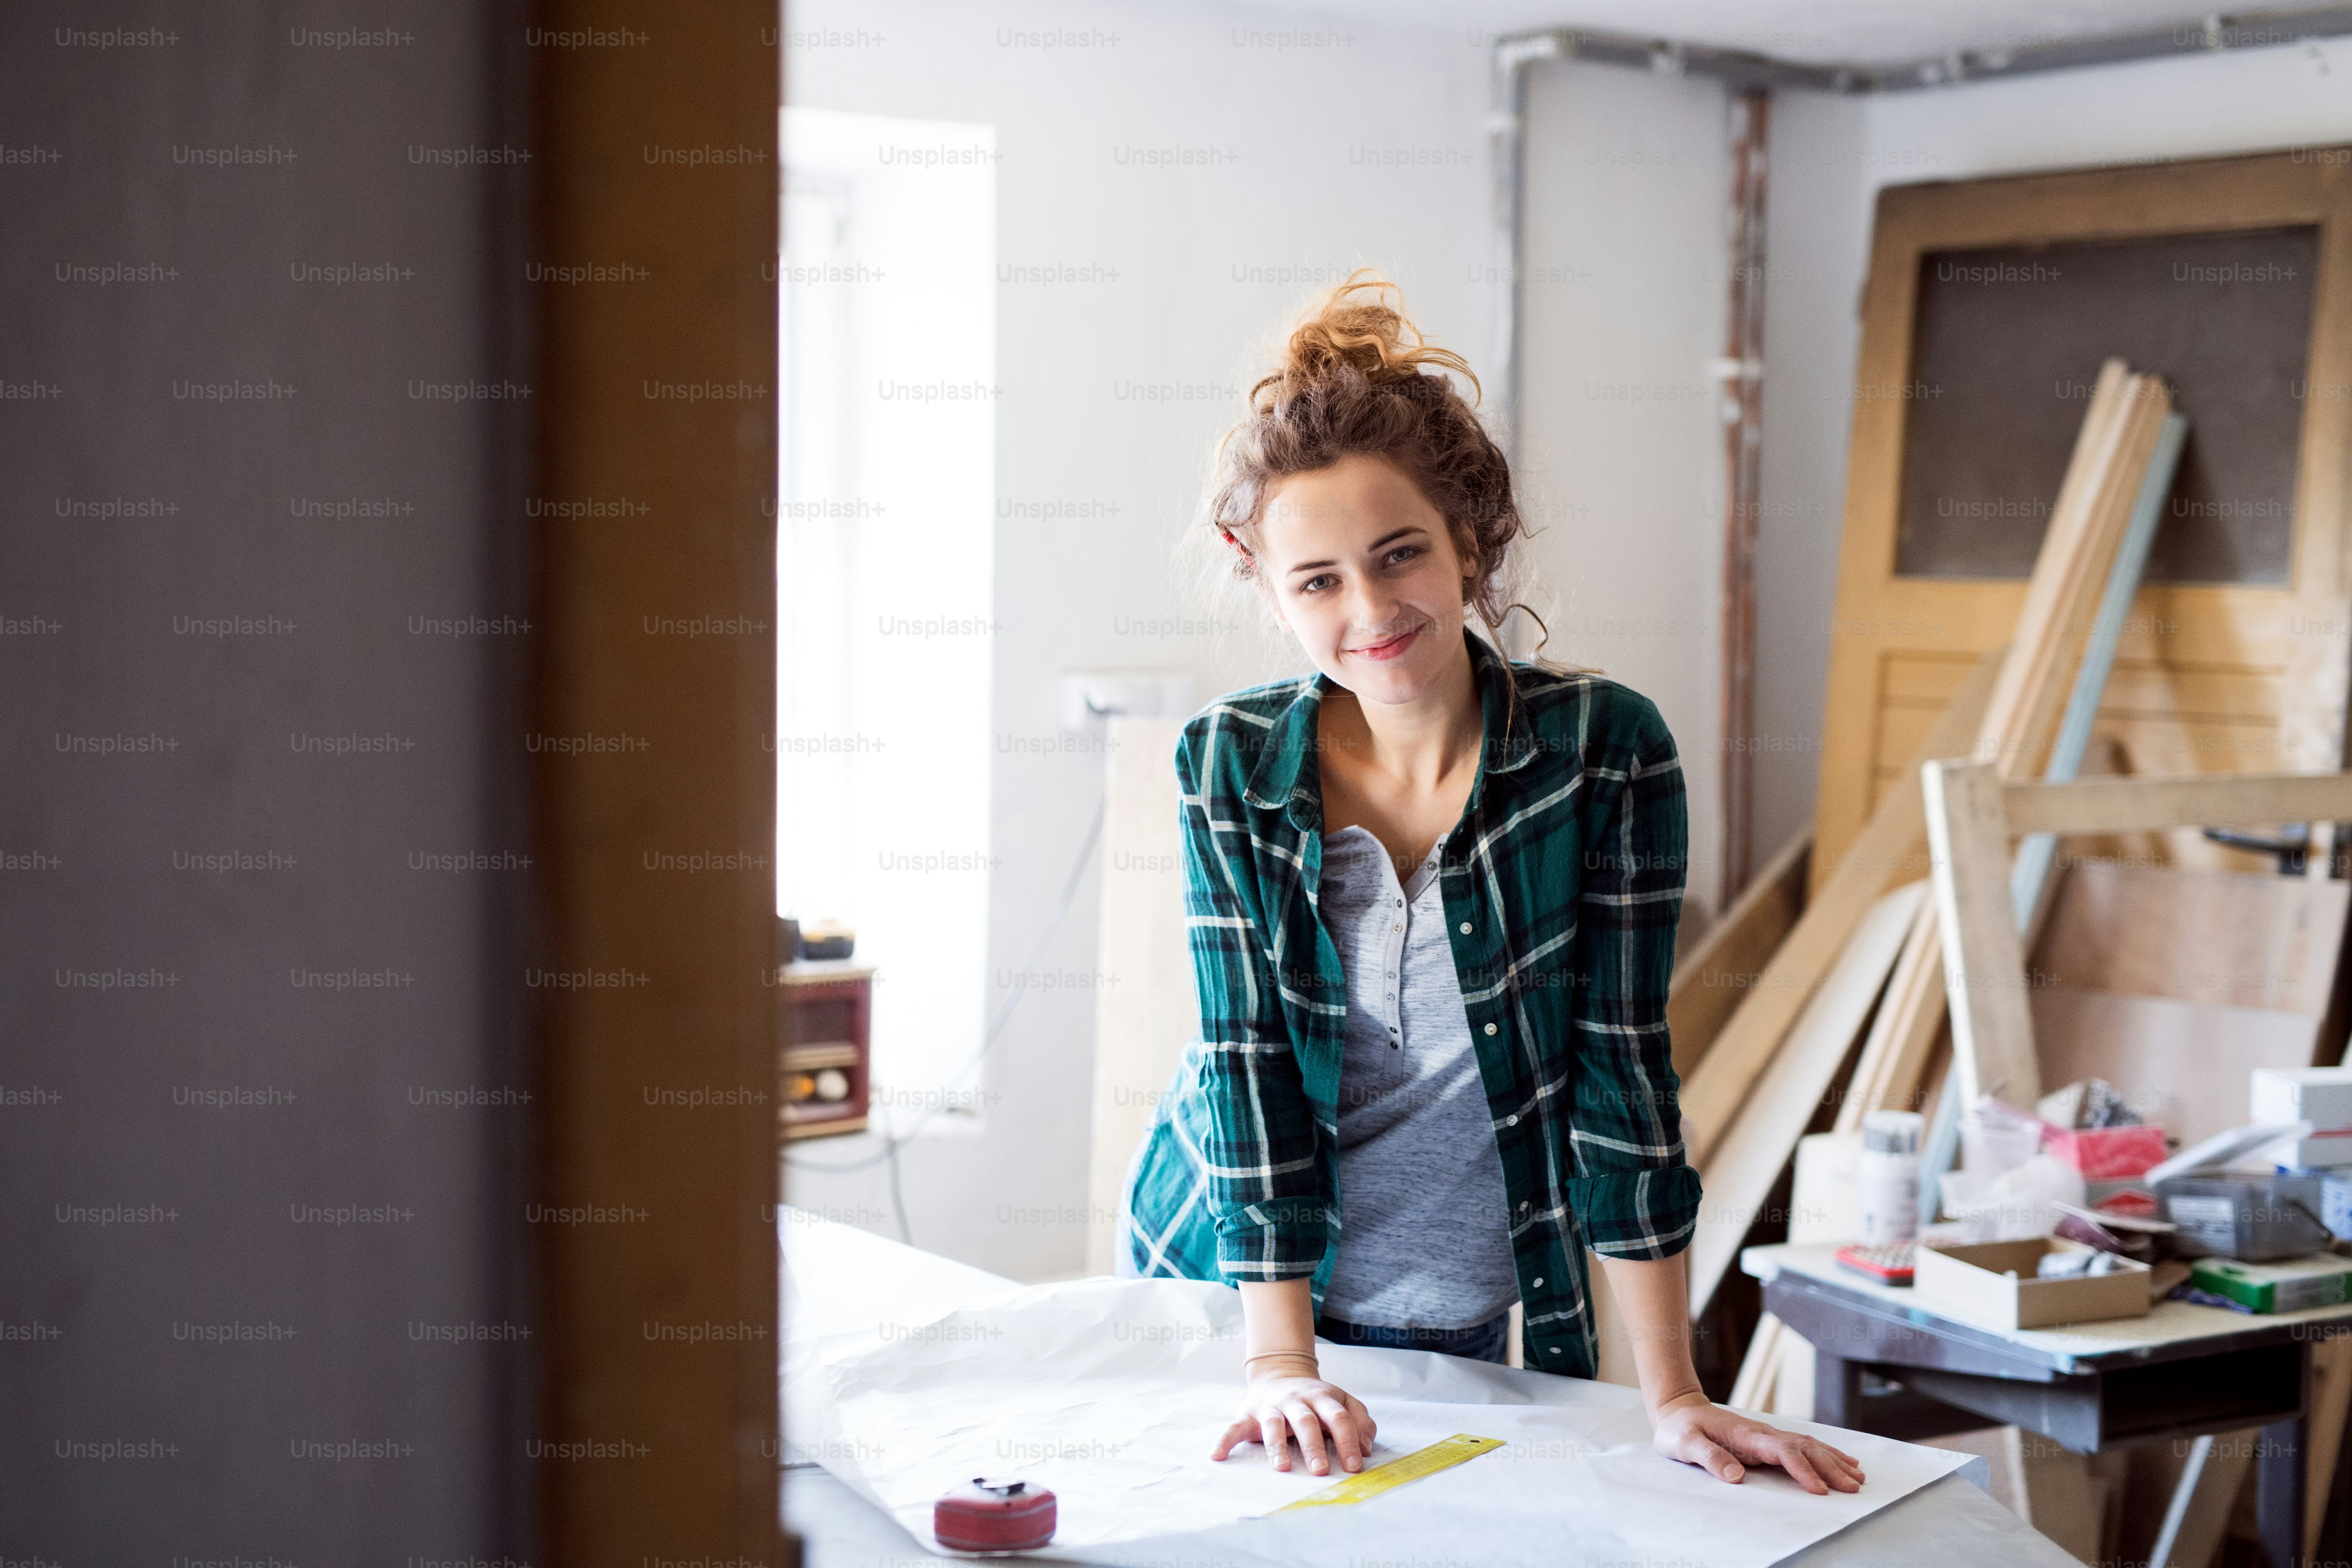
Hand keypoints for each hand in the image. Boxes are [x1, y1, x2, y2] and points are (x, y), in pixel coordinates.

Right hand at [1209, 1353, 1376, 1475]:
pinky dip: (1224, 1440)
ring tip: (1283, 1467)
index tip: (1354, 1467)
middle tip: (1321, 1471)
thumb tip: (1367, 1448)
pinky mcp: (1247, 1414)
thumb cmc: (1316, 1398)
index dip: (1348, 1441)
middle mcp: (1295, 1399)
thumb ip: (1360, 1421)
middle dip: (1314, 1446)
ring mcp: (1270, 1406)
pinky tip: (1217, 1456)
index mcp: (1322, 1397)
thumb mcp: (1343, 1401)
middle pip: (1306, 1421)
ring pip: (1274, 1424)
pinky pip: (1234, 1427)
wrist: (1279, 1374)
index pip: (1338, 1418)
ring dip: (1278, 1446)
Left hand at [1650, 1393, 1864, 1494]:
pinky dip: (1826, 1453)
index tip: (1820, 1490)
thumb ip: (1709, 1458)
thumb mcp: (1686, 1444)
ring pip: (1809, 1445)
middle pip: (1805, 1448)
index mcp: (1746, 1435)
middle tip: (1854, 1488)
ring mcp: (1767, 1434)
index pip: (1783, 1452)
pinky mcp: (1768, 1439)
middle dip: (1831, 1468)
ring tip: (1858, 1477)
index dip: (1803, 1471)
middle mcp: (1762, 1433)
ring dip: (1834, 1460)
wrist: (1679, 1409)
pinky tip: (1842, 1460)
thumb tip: (1736, 1477)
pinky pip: (1803, 1444)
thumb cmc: (1680, 1430)